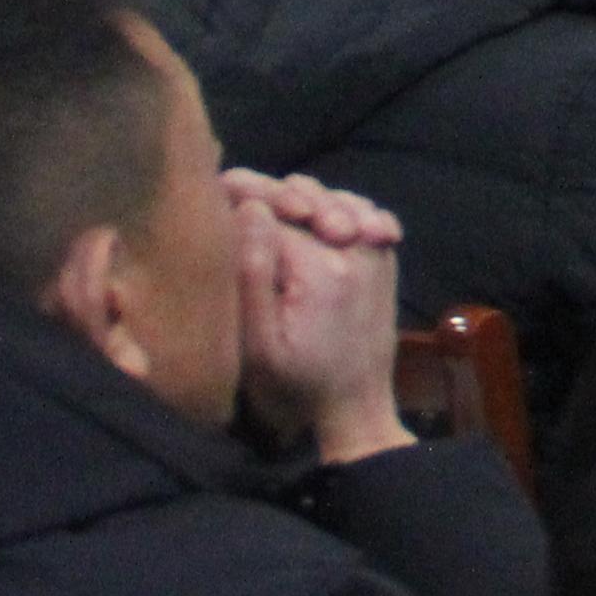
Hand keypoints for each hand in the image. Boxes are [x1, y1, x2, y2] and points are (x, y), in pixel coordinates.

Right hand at [228, 169, 412, 465]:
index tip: (212, 192)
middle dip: (269, 189)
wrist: (356, 407)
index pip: (272, 209)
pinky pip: (362, 211)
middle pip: (305, 195)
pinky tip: (315, 216)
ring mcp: (376, 251)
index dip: (238, 196)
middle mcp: (356, 249)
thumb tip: (249, 209)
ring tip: (273, 207)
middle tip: (235, 188)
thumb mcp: (259, 344)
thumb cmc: (298, 385)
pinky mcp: (384, 258)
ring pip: (334, 197)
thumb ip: (252, 273)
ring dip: (302, 196)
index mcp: (321, 268)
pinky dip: (338, 205)